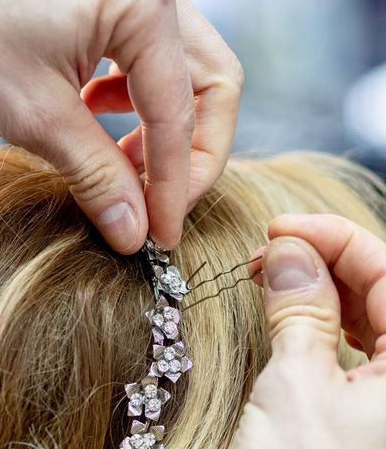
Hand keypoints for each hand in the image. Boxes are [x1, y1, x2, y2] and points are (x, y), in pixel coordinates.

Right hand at [231, 214, 385, 448]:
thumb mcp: (297, 387)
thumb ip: (300, 309)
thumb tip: (289, 249)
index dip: (334, 237)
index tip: (279, 229)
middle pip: (385, 291)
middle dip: (326, 260)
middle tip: (267, 255)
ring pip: (373, 316)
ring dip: (322, 288)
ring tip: (272, 278)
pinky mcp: (373, 412)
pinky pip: (361, 347)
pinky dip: (325, 322)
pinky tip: (294, 312)